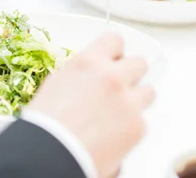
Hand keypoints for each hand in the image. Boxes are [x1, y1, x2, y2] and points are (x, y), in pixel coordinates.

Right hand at [27, 33, 154, 177]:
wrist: (52, 154)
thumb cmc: (47, 125)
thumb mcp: (57, 84)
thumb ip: (82, 74)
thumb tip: (91, 76)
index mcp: (88, 62)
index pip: (115, 40)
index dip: (114, 51)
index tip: (114, 58)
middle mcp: (112, 77)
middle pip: (139, 63)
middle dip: (131, 74)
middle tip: (119, 87)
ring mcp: (128, 101)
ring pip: (148, 91)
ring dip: (136, 99)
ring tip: (118, 113)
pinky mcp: (138, 126)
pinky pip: (143, 121)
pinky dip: (131, 127)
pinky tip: (114, 134)